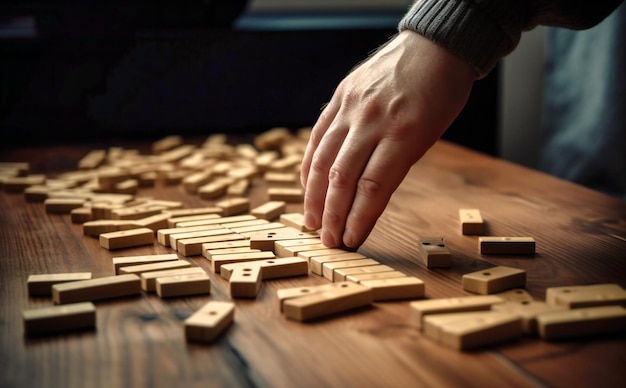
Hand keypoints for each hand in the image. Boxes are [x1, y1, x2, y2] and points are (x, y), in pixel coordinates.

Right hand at [300, 30, 475, 247]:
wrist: (433, 47)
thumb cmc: (440, 95)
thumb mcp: (430, 135)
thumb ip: (395, 164)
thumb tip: (365, 202)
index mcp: (404, 133)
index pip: (373, 188)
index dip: (358, 219)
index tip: (351, 241)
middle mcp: (373, 120)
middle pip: (342, 178)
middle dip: (333, 215)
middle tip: (328, 241)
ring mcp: (352, 106)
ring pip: (323, 159)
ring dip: (314, 196)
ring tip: (312, 221)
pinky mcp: (339, 96)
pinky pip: (318, 136)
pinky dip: (310, 164)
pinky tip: (306, 186)